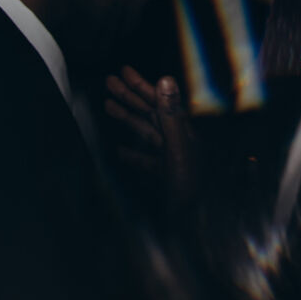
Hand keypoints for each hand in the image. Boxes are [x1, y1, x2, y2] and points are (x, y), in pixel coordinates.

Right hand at [104, 66, 191, 198]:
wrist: (192, 228)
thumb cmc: (188, 190)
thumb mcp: (177, 149)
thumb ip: (170, 116)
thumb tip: (165, 80)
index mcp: (183, 135)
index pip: (159, 103)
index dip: (141, 86)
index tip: (122, 71)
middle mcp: (179, 145)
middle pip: (151, 115)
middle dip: (130, 97)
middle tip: (108, 81)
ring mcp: (172, 162)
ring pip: (147, 136)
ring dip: (128, 120)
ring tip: (107, 106)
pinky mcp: (166, 180)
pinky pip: (147, 163)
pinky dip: (133, 154)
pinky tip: (120, 151)